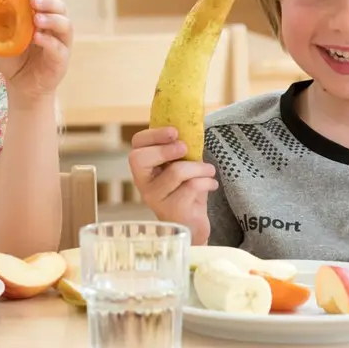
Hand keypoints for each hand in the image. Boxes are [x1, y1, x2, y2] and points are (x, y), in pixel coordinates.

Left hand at [0, 0, 71, 105]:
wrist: (21, 87)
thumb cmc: (13, 61)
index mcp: (42, 19)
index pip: (46, 0)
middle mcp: (55, 29)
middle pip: (60, 8)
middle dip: (48, 1)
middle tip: (33, 0)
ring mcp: (61, 44)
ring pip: (65, 26)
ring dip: (51, 19)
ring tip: (37, 19)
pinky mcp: (61, 60)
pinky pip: (59, 48)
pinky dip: (49, 41)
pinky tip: (37, 38)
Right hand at [129, 127, 215, 244]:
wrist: (194, 224)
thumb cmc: (187, 190)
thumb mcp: (182, 165)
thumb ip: (180, 149)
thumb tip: (192, 124)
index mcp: (144, 167)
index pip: (137, 145)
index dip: (153, 135)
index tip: (175, 131)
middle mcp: (143, 183)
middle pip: (140, 158)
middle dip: (165, 149)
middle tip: (185, 148)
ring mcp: (155, 198)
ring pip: (175, 172)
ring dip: (199, 167)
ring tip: (209, 170)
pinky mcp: (171, 210)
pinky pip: (191, 187)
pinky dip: (207, 181)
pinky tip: (211, 184)